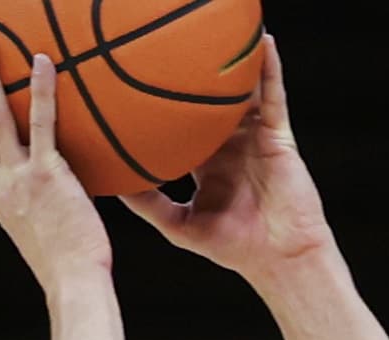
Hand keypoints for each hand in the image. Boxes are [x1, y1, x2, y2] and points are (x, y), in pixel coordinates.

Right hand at [0, 33, 111, 293]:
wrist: (73, 284)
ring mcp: (21, 177)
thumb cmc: (70, 265)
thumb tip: (57, 194)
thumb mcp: (44, 230)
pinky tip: (44, 63)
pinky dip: (43, 92)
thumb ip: (41, 205)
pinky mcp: (49, 176)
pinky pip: (44, 125)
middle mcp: (1, 183)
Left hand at [119, 35, 334, 284]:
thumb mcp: (179, 224)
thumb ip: (147, 203)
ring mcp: (255, 138)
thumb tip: (109, 182)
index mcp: (205, 163)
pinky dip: (270, 70)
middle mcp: (230, 145)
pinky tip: (264, 43)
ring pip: (242, 93)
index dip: (158, 106)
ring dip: (233, 63)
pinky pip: (274, 97)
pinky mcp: (279, 138)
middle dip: (191, 75)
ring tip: (214, 31)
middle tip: (164, 45)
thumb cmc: (234, 249)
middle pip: (207, 102)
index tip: (130, 85)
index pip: (178, 126)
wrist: (280, 260)